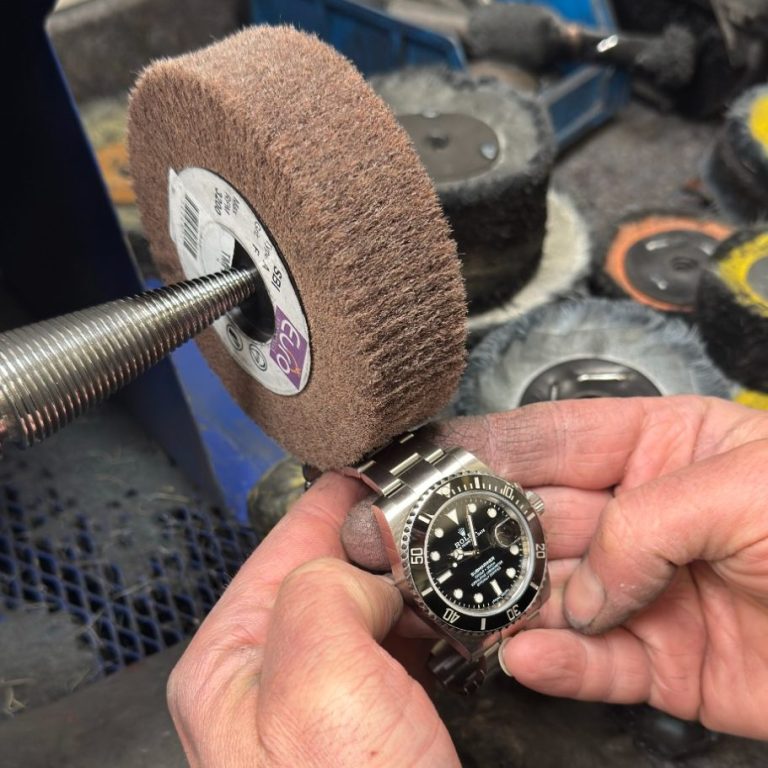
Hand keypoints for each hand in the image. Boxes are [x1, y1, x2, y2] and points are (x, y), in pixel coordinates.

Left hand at [167, 472, 459, 766]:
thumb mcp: (317, 682)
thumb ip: (324, 592)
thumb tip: (368, 573)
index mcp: (230, 663)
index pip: (282, 543)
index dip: (333, 498)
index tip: (372, 467)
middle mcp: (271, 681)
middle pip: (328, 572)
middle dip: (377, 540)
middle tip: (424, 509)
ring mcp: (323, 704)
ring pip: (368, 610)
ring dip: (407, 583)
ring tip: (445, 559)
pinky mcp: (373, 726)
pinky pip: (398, 651)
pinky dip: (427, 627)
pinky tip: (449, 619)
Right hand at [438, 395, 767, 739]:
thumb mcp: (749, 486)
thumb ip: (646, 522)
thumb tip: (584, 585)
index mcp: (660, 448)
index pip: (550, 440)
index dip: (484, 448)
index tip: (424, 462)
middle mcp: (642, 516)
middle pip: (535, 520)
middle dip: (471, 530)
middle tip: (410, 542)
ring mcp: (648, 590)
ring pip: (553, 595)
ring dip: (501, 602)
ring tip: (449, 605)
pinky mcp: (666, 663)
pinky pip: (597, 664)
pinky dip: (559, 664)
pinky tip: (526, 655)